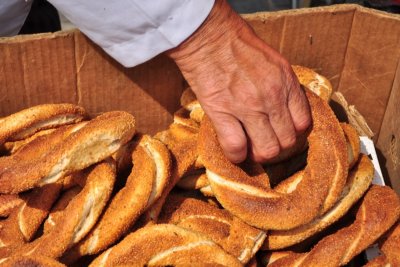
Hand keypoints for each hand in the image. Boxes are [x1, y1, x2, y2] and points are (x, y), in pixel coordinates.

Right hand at [167, 0, 310, 162]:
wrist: (208, 37)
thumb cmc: (238, 44)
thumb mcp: (273, 61)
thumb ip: (283, 86)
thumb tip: (284, 111)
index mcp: (286, 82)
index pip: (303, 123)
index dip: (292, 133)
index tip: (281, 132)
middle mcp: (271, 97)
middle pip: (286, 142)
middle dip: (276, 146)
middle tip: (265, 141)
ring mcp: (247, 107)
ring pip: (266, 150)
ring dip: (258, 154)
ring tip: (250, 147)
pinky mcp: (222, 112)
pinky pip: (236, 148)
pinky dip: (237, 155)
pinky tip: (235, 151)